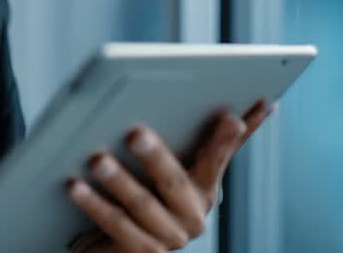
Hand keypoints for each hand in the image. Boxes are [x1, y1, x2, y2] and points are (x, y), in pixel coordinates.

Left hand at [65, 99, 275, 251]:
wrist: (126, 247)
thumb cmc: (157, 195)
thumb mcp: (184, 165)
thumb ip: (216, 140)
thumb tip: (267, 104)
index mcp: (206, 189)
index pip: (218, 159)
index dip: (224, 141)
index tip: (228, 118)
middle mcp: (193, 218)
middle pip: (173, 181)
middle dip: (155, 156)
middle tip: (135, 132)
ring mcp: (168, 240)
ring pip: (140, 205)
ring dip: (118, 180)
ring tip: (95, 158)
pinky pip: (115, 226)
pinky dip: (94, 204)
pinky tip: (75, 186)